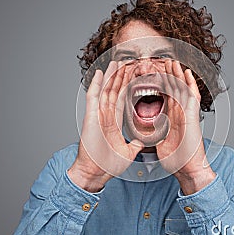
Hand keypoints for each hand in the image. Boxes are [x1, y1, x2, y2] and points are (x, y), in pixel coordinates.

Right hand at [68, 61, 143, 191]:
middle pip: (114, 91)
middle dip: (121, 76)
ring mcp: (98, 115)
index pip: (123, 98)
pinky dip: (96, 85)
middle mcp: (106, 115)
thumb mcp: (128, 153)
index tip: (135, 75)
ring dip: (111, 76)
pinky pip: (93, 97)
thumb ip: (135, 144)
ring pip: (106, 90)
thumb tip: (142, 141)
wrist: (96, 173)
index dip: (128, 86)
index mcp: (114, 121)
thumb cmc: (108, 164)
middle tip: (128, 62)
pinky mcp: (91, 117)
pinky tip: (100, 73)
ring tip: (117, 62)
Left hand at [156, 60, 215, 194]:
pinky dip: (190, 84)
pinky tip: (187, 73)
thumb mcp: (159, 141)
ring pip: (182, 89)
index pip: (164, 96)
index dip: (158, 84)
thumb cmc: (176, 158)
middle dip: (168, 75)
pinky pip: (192, 97)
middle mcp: (179, 113)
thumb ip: (154, 132)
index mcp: (170, 117)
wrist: (187, 168)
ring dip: (177, 75)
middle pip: (173, 89)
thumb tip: (144, 130)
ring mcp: (187, 113)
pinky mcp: (192, 116)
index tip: (151, 74)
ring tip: (172, 61)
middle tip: (162, 61)